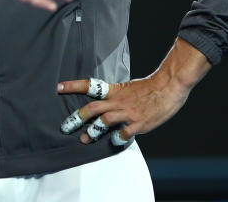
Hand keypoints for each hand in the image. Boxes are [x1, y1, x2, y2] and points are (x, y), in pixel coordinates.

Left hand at [57, 38, 209, 143]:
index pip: (90, 86)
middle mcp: (118, 101)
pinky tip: (114, 141)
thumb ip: (115, 97)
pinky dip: (117, 138)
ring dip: (93, 131)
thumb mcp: (128, 88)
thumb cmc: (150, 87)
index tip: (58, 87)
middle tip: (65, 127)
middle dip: (77, 118)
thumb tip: (104, 105)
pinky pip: (124, 132)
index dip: (73, 86)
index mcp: (114, 91)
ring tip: (84, 139)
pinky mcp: (139, 123)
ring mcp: (128, 112)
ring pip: (105, 120)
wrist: (169, 86)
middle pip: (93, 108)